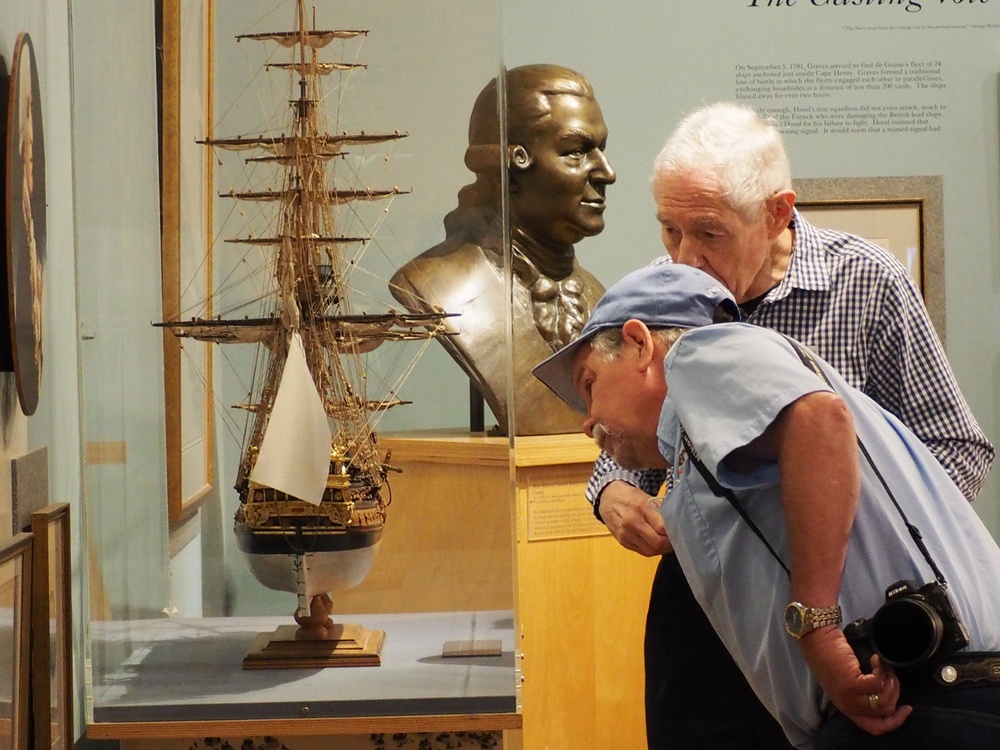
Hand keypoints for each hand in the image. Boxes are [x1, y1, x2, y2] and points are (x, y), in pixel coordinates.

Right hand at [599, 481, 671, 555]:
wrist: (608, 499)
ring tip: (666, 542)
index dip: (674, 532)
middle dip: (670, 544)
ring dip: (662, 549)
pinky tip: (655, 543)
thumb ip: (661, 511)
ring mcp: (626, 534)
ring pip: (651, 551)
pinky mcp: (623, 542)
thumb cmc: (632, 497)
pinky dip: (652, 550)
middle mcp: (632, 523)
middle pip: (658, 543)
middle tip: (675, 540)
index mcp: (641, 508)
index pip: (662, 528)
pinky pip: (643, 552)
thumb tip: (677, 525)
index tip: (680, 531)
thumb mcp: (647, 497)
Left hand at [797, 626, 911, 734]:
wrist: (817, 640)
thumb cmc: (833, 657)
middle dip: (895, 693)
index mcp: (848, 709)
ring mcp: (849, 696)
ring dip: (890, 681)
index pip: (876, 728)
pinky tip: (875, 659)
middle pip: (885, 712)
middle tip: (892, 676)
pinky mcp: (850, 683)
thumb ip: (864, 694)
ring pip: (883, 699)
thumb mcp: (848, 682)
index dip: (895, 721)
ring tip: (885, 667)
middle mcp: (848, 707)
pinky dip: (881, 670)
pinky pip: (877, 683)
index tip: (907, 707)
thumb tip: (891, 695)